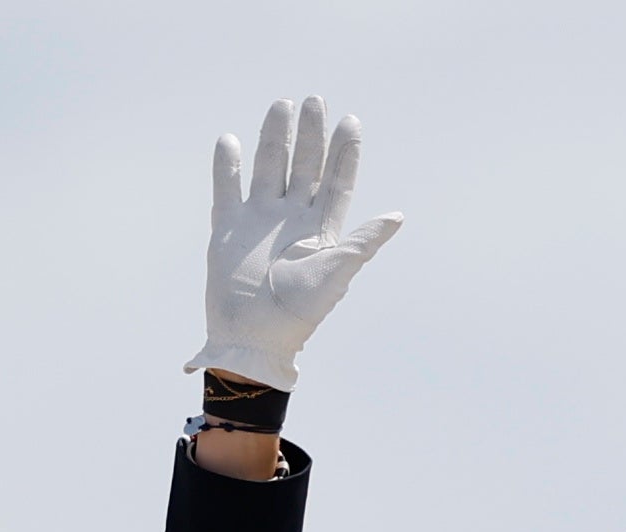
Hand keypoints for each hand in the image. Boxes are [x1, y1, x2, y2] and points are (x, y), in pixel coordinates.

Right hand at [187, 96, 401, 386]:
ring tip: (282, 105)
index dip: (345, 153)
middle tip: (315, 100)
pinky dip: (227, 166)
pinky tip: (229, 141)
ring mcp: (259, 220)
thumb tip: (398, 216)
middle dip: (310, 134)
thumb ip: (362, 243)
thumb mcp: (335, 275)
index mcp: (321, 231)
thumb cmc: (298, 314)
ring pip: (269, 168)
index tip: (351, 121)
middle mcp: (292, 219)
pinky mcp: (228, 227)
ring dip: (275, 138)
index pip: (336, 182)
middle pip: (304, 166)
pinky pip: (227, 188)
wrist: (254, 337)